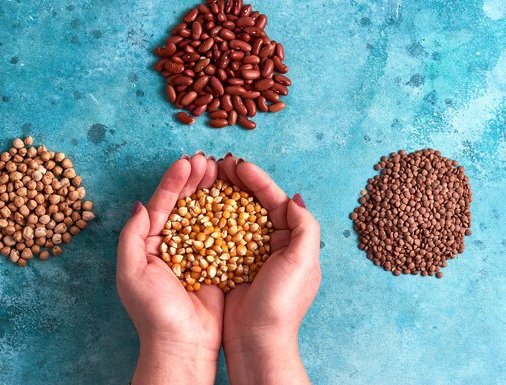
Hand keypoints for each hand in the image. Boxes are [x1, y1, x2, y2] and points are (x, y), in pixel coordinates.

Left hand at [116, 153, 223, 384]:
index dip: (174, 181)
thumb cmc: (153, 312)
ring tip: (219, 171)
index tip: (187, 162)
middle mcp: (171, 244)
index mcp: (149, 244)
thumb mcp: (130, 272)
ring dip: (210, 191)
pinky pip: (221, 232)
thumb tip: (141, 204)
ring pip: (203, 213)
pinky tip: (234, 197)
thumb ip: (132, 235)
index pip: (162, 204)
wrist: (183, 345)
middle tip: (207, 161)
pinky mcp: (216, 261)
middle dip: (194, 180)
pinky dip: (226, 212)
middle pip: (183, 204)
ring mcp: (195, 252)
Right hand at [218, 154, 320, 384]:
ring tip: (209, 177)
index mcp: (294, 240)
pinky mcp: (233, 263)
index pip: (276, 200)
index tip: (238, 164)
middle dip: (240, 182)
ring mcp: (252, 253)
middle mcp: (275, 244)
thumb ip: (304, 227)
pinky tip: (201, 204)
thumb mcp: (303, 262)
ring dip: (225, 194)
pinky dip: (213, 217)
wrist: (257, 341)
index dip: (258, 180)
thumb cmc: (282, 303)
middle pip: (256, 203)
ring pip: (238, 214)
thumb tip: (294, 198)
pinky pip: (223, 233)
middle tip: (220, 164)